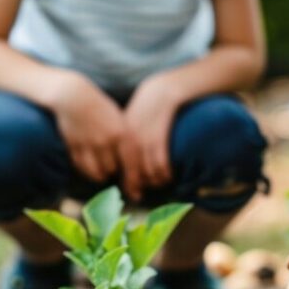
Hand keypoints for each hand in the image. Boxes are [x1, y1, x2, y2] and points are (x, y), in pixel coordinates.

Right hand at [52, 74, 123, 181]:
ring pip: (98, 171)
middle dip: (114, 172)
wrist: (74, 97)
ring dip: (100, 173)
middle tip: (114, 171)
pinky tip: (90, 167)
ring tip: (102, 169)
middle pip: (113, 169)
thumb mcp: (119, 121)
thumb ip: (126, 140)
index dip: (133, 181)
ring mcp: (89, 143)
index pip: (130, 164)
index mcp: (121, 133)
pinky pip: (82, 167)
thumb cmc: (101, 109)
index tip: (135, 192)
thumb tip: (133, 165)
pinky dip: (87, 171)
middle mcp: (106, 140)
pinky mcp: (74, 145)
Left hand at [120, 75, 178, 200]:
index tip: (132, 192)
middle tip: (141, 195)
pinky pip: (160, 164)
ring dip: (155, 181)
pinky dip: (165, 173)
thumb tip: (124, 162)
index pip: (120, 168)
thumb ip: (125, 141)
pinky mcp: (158, 140)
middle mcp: (129, 142)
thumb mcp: (129, 123)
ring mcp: (144, 141)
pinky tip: (168, 176)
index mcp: (121, 139)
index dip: (127, 183)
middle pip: (133, 173)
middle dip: (139, 186)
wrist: (160, 93)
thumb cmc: (145, 108)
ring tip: (159, 184)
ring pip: (148, 170)